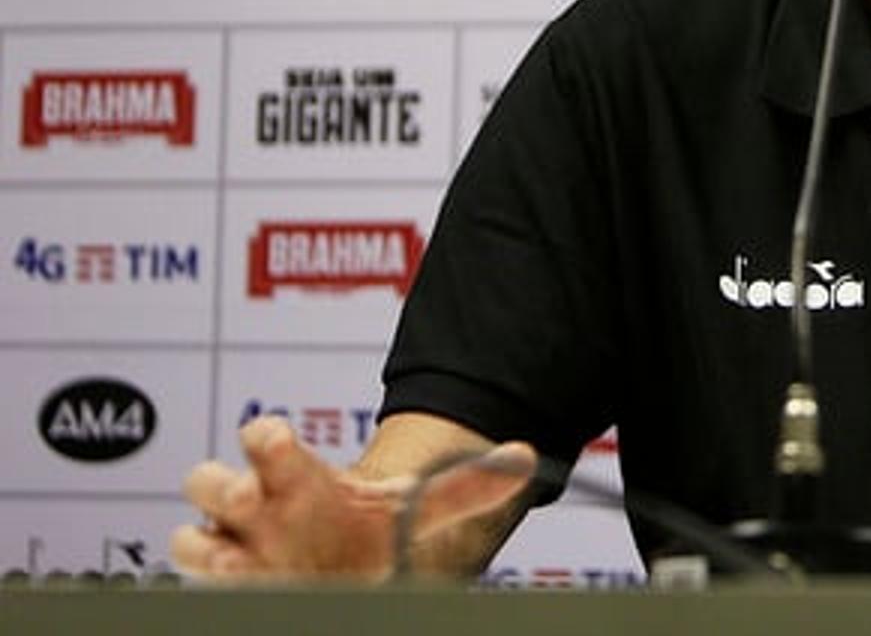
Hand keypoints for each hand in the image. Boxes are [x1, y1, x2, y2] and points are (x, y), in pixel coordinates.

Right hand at [171, 416, 533, 581]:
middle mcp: (257, 507)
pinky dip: (210, 581)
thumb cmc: (370, 527)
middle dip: (219, 485)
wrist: (348, 567)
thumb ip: (471, 484)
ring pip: (191, 535)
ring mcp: (236, 548)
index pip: (266, 440)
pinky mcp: (230, 583)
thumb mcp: (421, 505)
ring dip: (204, 544)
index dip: (264, 436)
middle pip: (208, 480)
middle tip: (246, 495)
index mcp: (298, 475)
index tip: (273, 436)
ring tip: (238, 559)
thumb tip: (527, 458)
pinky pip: (193, 579)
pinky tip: (250, 587)